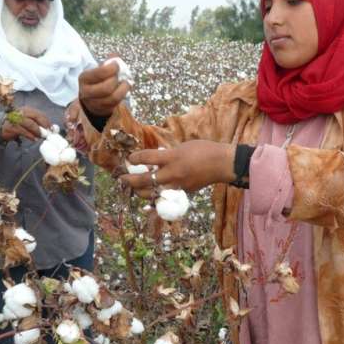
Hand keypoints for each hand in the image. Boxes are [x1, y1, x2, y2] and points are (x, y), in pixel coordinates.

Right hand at [1, 106, 50, 140]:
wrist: (1, 128)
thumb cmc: (17, 126)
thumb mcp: (28, 122)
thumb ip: (37, 124)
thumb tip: (49, 129)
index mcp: (27, 110)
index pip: (39, 114)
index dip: (47, 121)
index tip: (52, 128)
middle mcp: (21, 112)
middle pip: (35, 116)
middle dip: (43, 125)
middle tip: (48, 133)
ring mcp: (15, 118)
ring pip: (29, 123)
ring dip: (37, 130)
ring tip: (41, 136)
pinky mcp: (11, 126)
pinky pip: (22, 130)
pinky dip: (29, 135)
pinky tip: (33, 139)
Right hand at [78, 56, 129, 116]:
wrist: (91, 99)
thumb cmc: (96, 81)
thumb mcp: (97, 70)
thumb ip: (106, 62)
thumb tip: (115, 56)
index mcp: (84, 78)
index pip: (98, 73)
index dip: (111, 68)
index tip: (116, 65)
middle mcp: (87, 92)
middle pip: (106, 88)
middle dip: (116, 80)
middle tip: (119, 74)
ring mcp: (95, 103)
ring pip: (113, 97)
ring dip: (123, 88)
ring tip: (126, 82)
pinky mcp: (103, 109)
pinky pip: (117, 103)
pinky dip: (124, 94)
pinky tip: (125, 87)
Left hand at [120, 140, 235, 196]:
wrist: (221, 164)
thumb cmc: (204, 150)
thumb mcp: (182, 147)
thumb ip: (167, 154)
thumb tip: (154, 160)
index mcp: (172, 157)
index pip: (147, 159)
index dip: (135, 158)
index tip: (129, 158)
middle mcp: (172, 173)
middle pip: (145, 180)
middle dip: (130, 180)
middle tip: (122, 179)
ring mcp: (177, 185)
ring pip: (153, 193)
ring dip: (140, 192)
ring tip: (133, 188)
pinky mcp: (183, 192)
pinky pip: (165, 196)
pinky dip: (155, 196)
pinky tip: (149, 195)